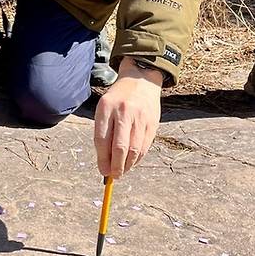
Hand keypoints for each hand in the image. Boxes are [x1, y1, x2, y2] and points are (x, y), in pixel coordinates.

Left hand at [93, 58, 162, 178]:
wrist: (141, 79)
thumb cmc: (118, 98)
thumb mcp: (105, 107)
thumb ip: (103, 131)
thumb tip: (105, 162)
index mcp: (106, 107)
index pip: (102, 139)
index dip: (102, 159)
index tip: (102, 171)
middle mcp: (123, 112)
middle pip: (119, 147)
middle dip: (116, 166)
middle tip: (113, 176)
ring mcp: (140, 117)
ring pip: (134, 149)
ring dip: (128, 165)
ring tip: (123, 171)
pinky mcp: (152, 122)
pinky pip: (144, 146)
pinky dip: (138, 158)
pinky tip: (132, 162)